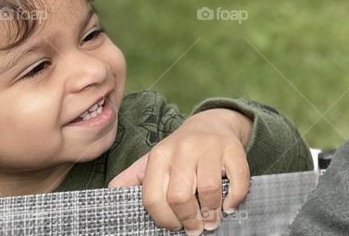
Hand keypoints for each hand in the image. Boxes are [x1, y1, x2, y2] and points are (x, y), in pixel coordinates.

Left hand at [109, 109, 251, 233]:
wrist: (211, 124)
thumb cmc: (179, 152)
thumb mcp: (153, 161)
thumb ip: (132, 179)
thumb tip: (111, 196)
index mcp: (160, 155)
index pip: (154, 197)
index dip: (164, 219)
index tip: (175, 227)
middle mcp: (183, 148)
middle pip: (180, 196)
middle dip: (188, 220)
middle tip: (195, 229)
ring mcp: (210, 147)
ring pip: (209, 189)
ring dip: (211, 213)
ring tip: (212, 220)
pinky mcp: (233, 148)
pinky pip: (238, 179)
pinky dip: (235, 198)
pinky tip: (229, 206)